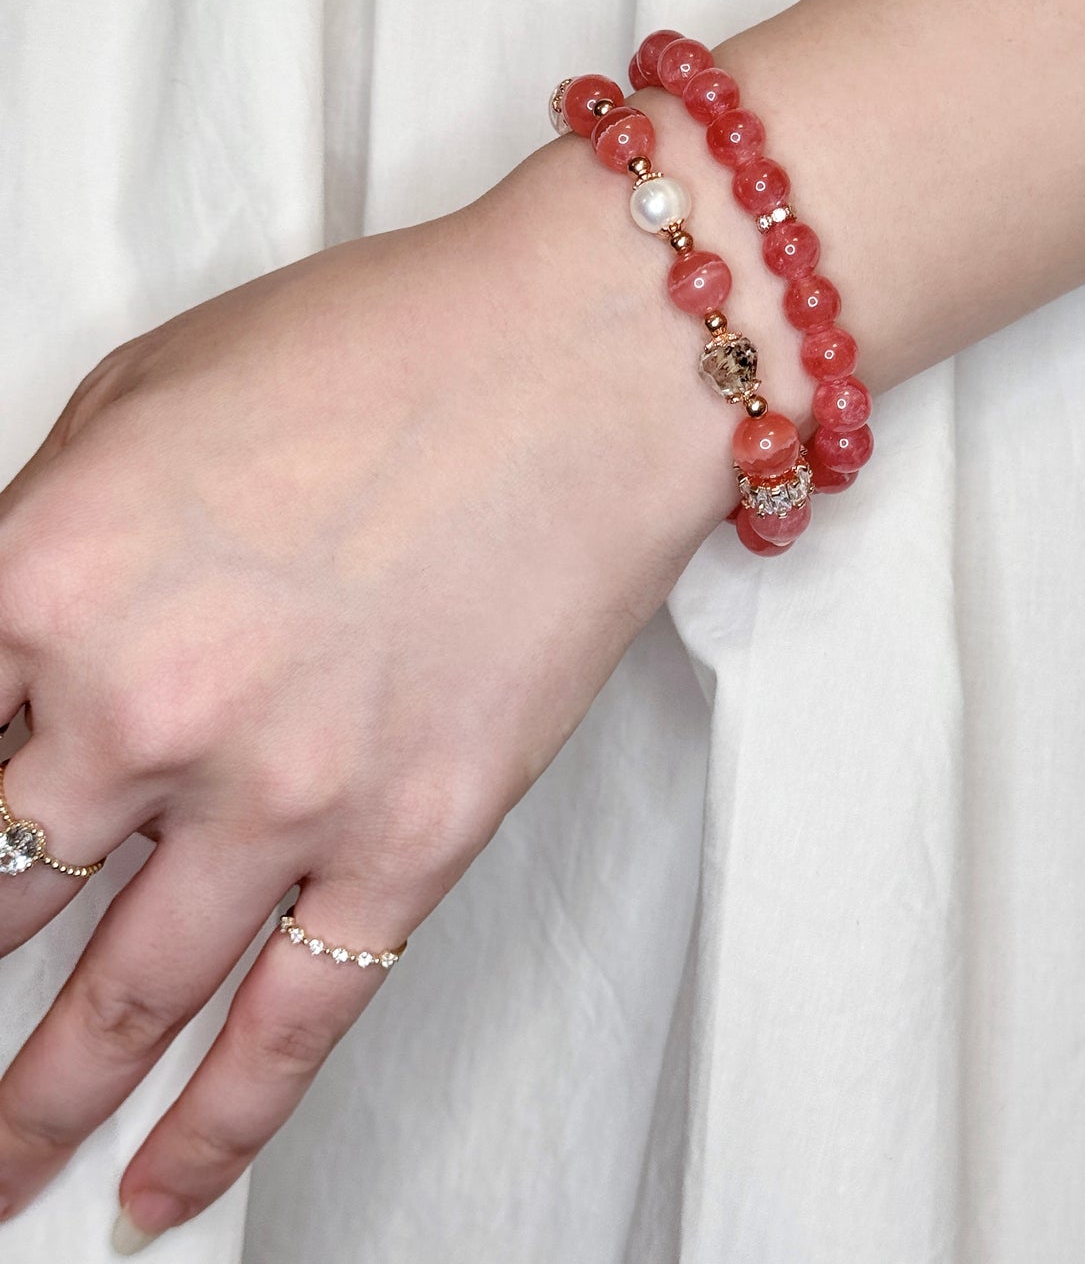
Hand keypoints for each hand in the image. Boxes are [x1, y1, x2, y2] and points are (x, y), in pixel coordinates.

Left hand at [0, 130, 743, 1243]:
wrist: (589, 356)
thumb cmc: (382, 343)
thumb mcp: (145, 394)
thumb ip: (41, 536)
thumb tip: (1, 662)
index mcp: (47, 571)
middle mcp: (142, 703)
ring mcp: (281, 789)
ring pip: (112, 1002)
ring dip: (26, 1109)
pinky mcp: (411, 839)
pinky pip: (288, 1028)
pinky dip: (210, 1133)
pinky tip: (151, 1195)